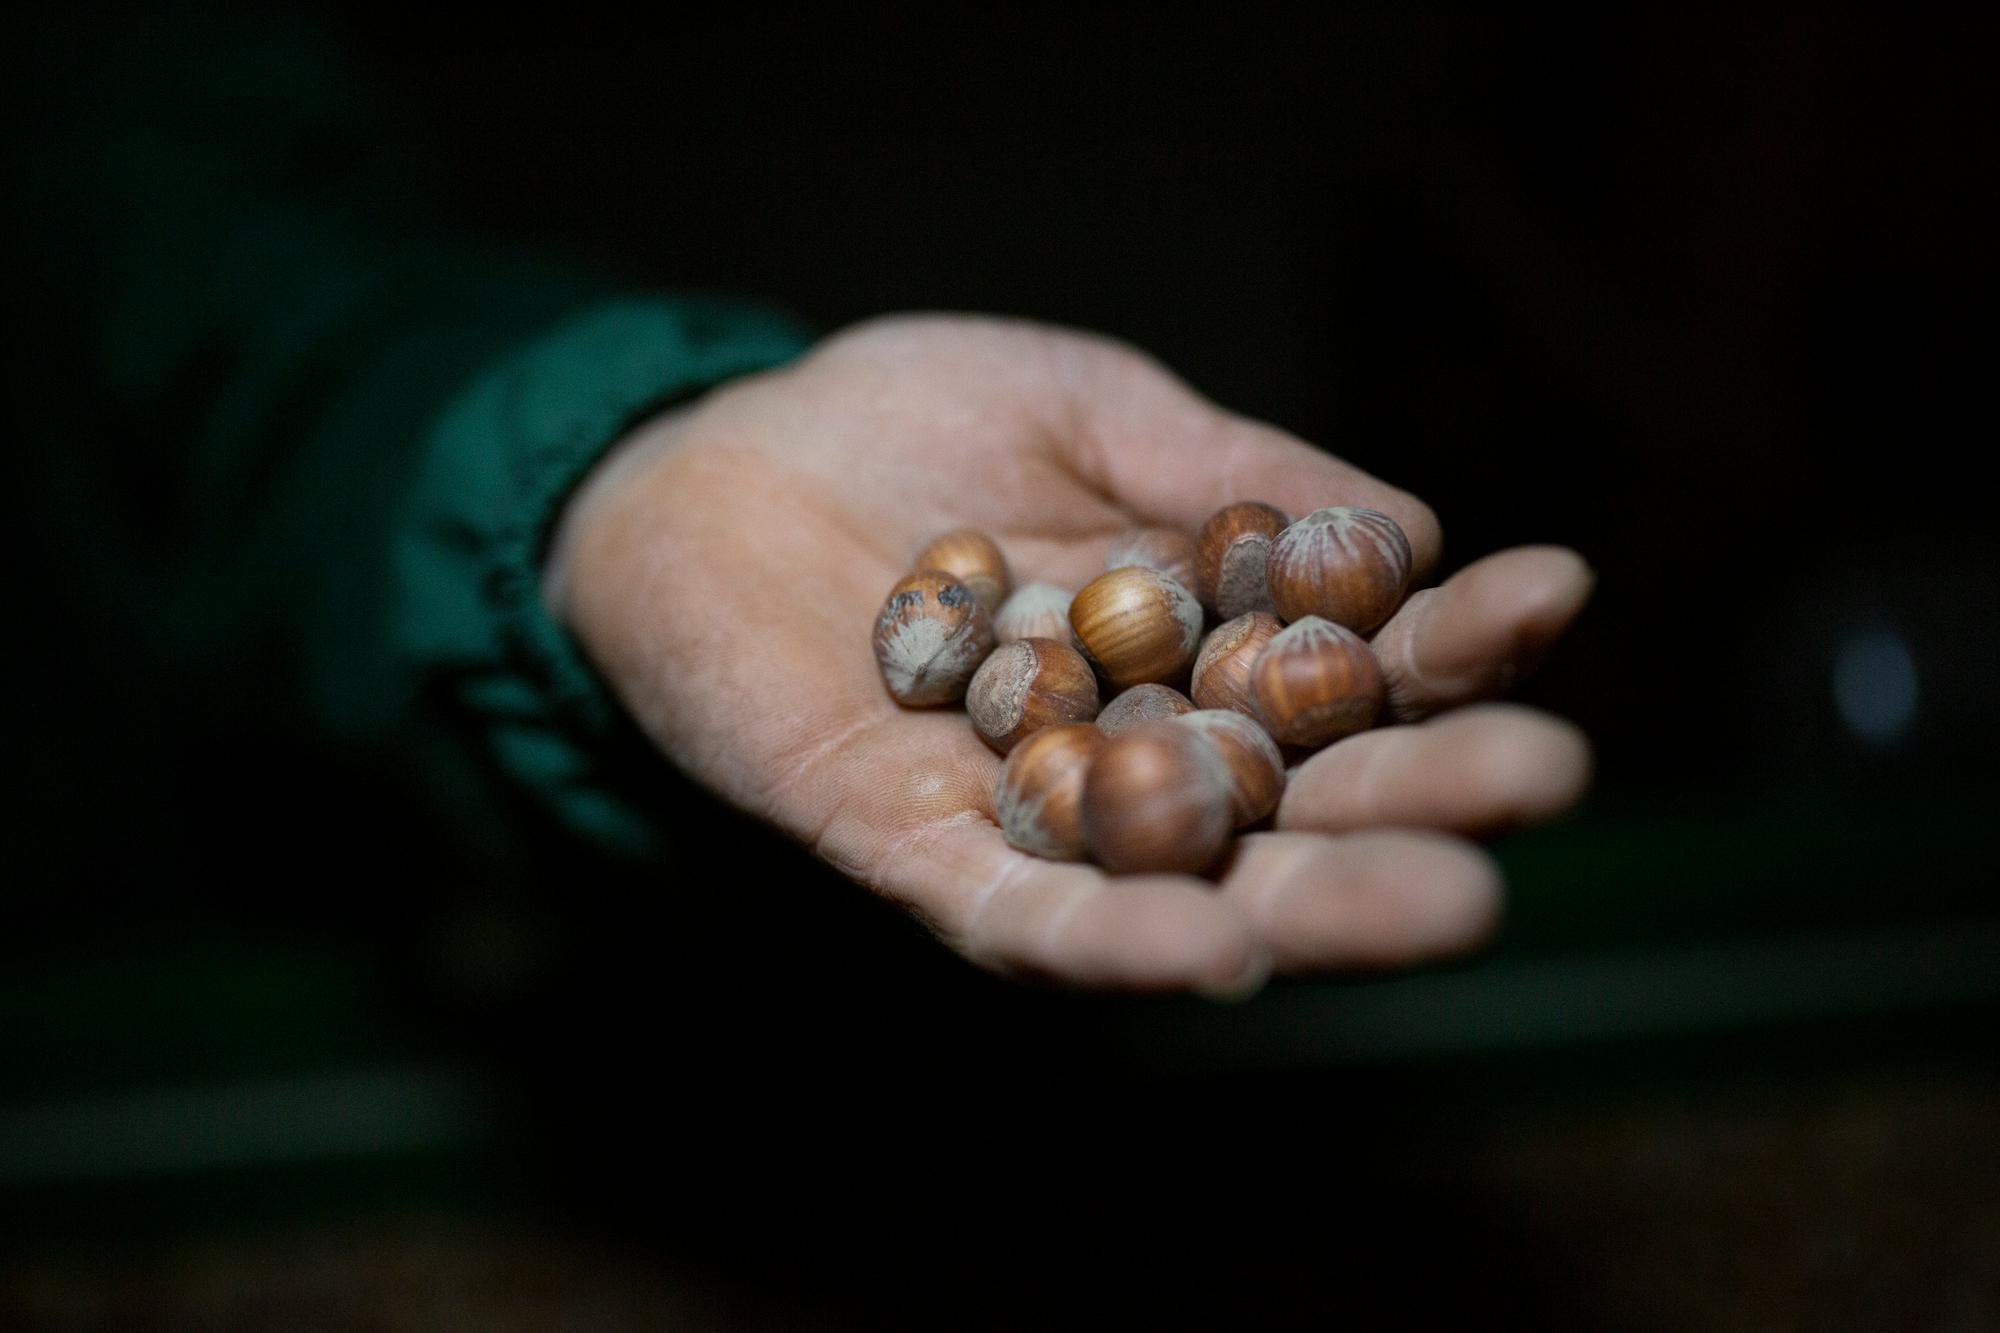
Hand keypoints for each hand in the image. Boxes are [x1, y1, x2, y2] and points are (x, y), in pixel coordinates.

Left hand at [546, 315, 1593, 995]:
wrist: (699, 463)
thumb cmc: (897, 421)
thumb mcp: (1084, 406)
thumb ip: (1229, 469)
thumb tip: (1411, 528)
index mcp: (1202, 641)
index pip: (1357, 658)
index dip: (1456, 635)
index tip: (1554, 590)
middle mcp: (1142, 746)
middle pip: (1307, 794)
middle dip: (1427, 790)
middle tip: (1546, 776)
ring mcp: (1036, 812)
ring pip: (1198, 882)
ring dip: (1321, 902)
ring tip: (1451, 900)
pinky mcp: (913, 852)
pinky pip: (1026, 919)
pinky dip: (1119, 941)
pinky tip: (1222, 952)